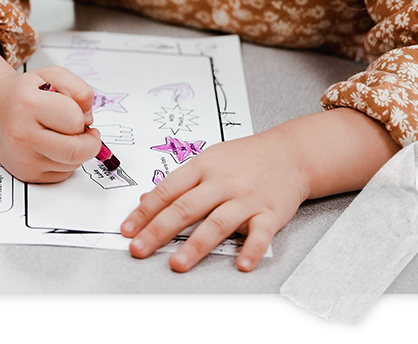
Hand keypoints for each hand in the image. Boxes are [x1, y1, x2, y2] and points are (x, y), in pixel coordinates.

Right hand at [0, 34, 101, 183]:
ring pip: (72, 164)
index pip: (74, 120)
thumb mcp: (52, 75)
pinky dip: (66, 161)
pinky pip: (62, 174)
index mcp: (28, 104)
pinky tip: (54, 145)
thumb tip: (88, 117)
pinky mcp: (26, 175)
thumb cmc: (24, 93)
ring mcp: (22, 158)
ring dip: (77, 150)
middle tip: (87, 132)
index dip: (82, 115)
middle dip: (91, 142)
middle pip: (75, 151)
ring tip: (63, 134)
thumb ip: (78, 88)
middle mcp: (21, 134)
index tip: (78, 111)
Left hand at [120, 128, 308, 271]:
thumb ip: (179, 182)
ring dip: (196, 245)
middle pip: (186, 207)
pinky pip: (260, 234)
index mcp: (203, 166)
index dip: (145, 211)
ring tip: (177, 264)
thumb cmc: (245, 157)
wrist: (290, 152)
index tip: (127, 230)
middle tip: (139, 249)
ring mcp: (246, 198)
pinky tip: (241, 264)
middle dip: (159, 230)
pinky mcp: (270, 213)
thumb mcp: (209, 160)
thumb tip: (146, 200)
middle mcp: (222, 182)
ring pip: (218, 222)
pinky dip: (252, 249)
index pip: (168, 190)